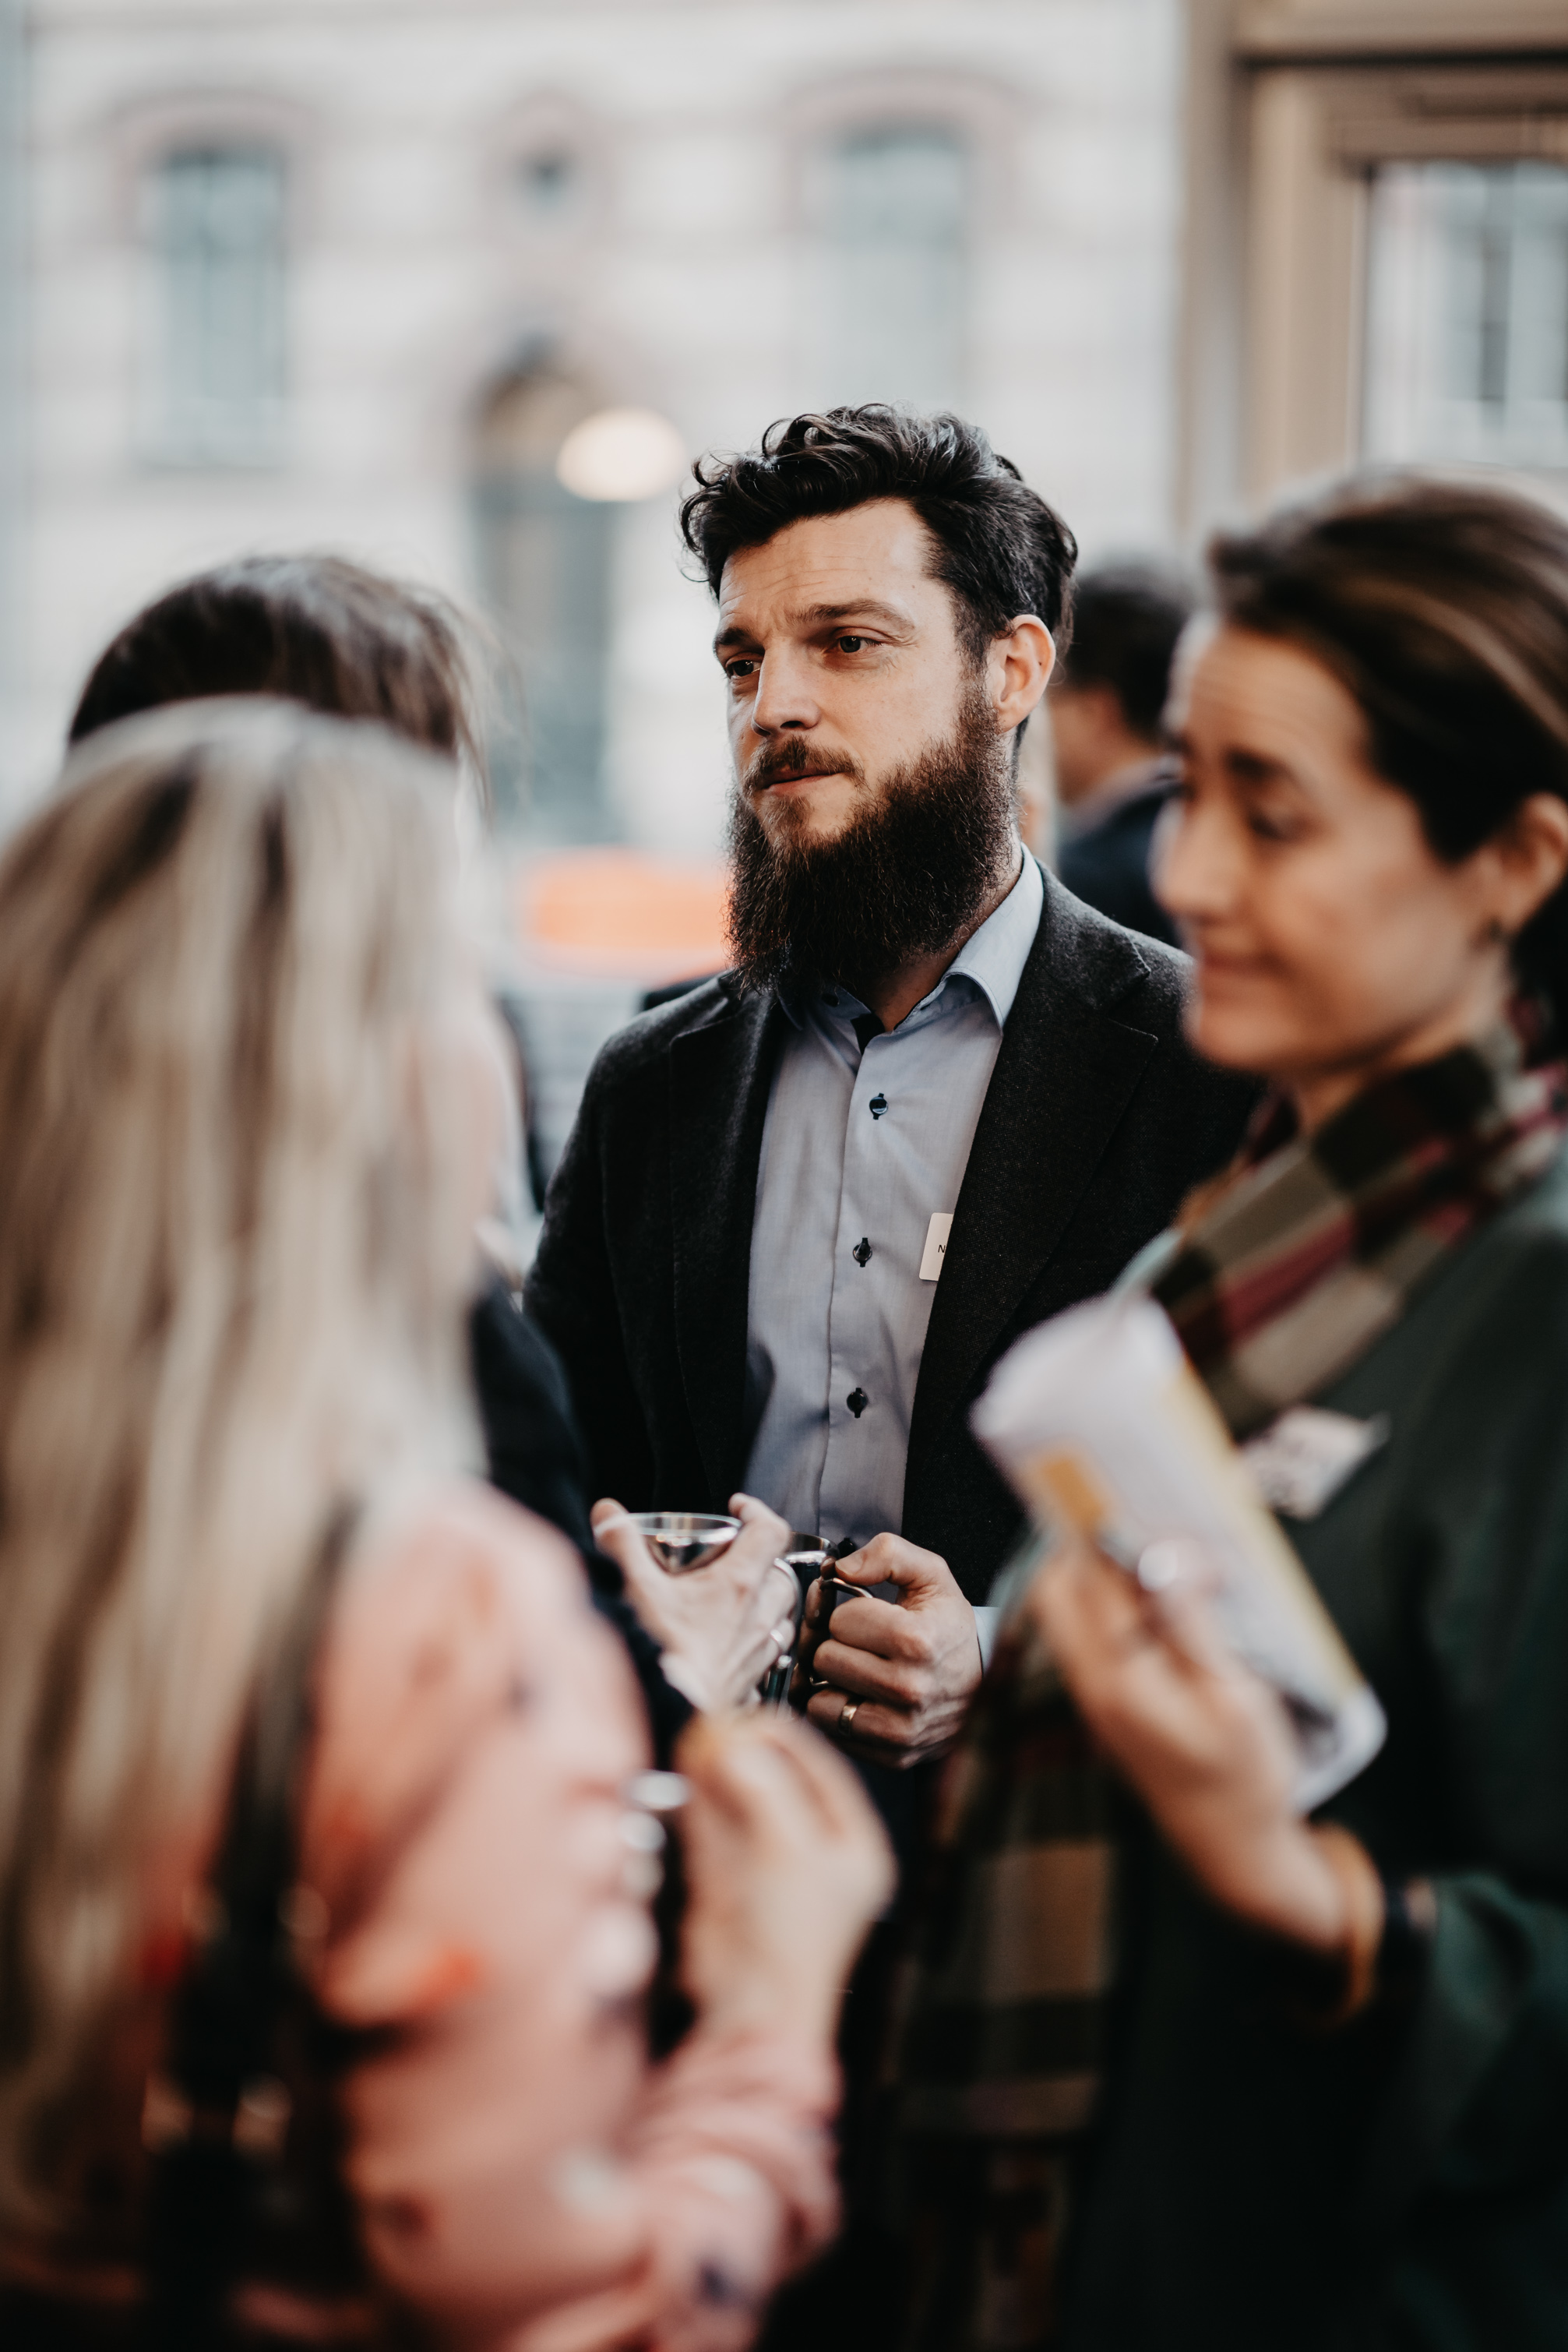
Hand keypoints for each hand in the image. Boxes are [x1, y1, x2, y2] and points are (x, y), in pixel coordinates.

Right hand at [591, 1492, 797, 1713]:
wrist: (666, 1716)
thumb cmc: (659, 1654)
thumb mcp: (635, 1588)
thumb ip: (620, 1544)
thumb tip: (608, 1513)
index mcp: (739, 1585)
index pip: (771, 1531)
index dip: (758, 1511)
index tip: (738, 1509)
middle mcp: (758, 1616)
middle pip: (782, 1575)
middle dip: (764, 1562)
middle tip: (735, 1561)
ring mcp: (758, 1651)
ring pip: (780, 1617)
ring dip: (765, 1605)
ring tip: (737, 1604)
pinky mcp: (751, 1682)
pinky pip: (766, 1657)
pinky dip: (754, 1647)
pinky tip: (730, 1649)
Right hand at [676, 1710, 894, 2046]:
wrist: (750, 2011)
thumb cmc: (790, 1940)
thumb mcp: (788, 1848)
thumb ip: (764, 1789)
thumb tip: (736, 1745)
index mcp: (855, 1851)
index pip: (824, 1776)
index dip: (787, 1742)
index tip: (754, 1716)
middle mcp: (816, 1858)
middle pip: (780, 1787)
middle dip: (747, 1754)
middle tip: (718, 1723)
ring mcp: (771, 1873)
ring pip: (744, 1806)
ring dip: (719, 1771)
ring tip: (699, 1736)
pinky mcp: (731, 1887)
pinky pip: (719, 1831)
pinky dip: (703, 1801)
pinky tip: (690, 1770)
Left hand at [797, 1534, 981, 1769]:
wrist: (985, 1687)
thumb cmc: (949, 1630)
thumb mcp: (931, 1576)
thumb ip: (888, 1553)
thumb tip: (841, 1569)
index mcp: (917, 1640)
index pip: (838, 1620)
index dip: (849, 1612)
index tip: (868, 1616)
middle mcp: (909, 1689)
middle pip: (824, 1659)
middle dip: (837, 1646)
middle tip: (861, 1645)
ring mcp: (900, 1729)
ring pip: (819, 1700)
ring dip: (833, 1683)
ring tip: (860, 1671)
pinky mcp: (892, 1755)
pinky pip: (832, 1732)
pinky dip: (840, 1713)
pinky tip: (864, 1698)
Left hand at [1031, 1535, 1362, 1953]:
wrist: (1234, 1849)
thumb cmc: (1247, 1775)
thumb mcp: (1234, 1697)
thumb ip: (1190, 1624)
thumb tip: (1160, 1554)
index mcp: (1121, 1681)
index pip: (1087, 1580)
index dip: (1096, 1525)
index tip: (1111, 1478)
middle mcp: (1092, 1686)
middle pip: (1060, 1588)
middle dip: (1083, 1539)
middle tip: (1126, 1500)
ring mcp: (1094, 1697)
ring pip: (1069, 1611)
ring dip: (1094, 1567)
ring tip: (1142, 1533)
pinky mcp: (1107, 1705)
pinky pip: (1088, 1635)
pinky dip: (1106, 1600)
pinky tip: (1148, 1585)